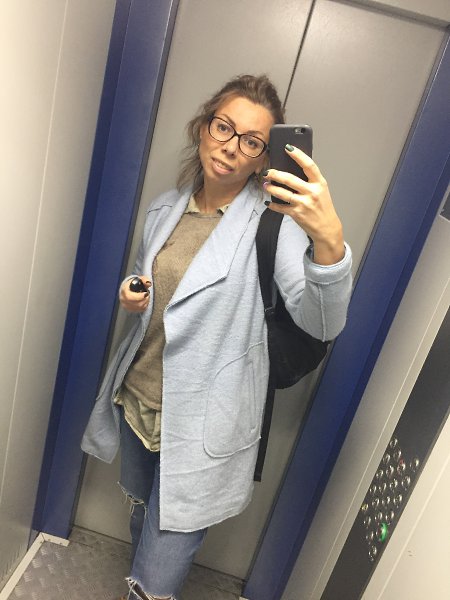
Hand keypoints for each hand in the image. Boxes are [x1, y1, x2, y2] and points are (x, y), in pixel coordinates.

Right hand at [119, 275, 150, 312]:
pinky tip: (145, 301)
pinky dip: (145, 306)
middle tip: (147, 294)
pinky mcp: (130, 309)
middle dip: (145, 300)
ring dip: (145, 302)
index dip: (139, 296)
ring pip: (139, 307)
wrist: (129, 289)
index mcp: (124, 290)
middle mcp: (123, 299)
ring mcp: (126, 305)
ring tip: (147, 297)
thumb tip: (149, 283)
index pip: (130, 297)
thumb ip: (144, 280)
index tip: (146, 293)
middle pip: (136, 304)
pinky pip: (140, 310)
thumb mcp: (139, 279)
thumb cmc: (135, 284)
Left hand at [263, 146, 344, 264]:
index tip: (288, 148)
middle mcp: (312, 192)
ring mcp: (304, 204)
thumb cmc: (322, 207)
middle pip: (290, 179)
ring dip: (271, 188)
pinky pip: (281, 208)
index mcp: (320, 183)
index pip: (309, 165)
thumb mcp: (321, 190)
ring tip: (265, 184)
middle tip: (267, 171)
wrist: (327, 227)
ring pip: (283, 193)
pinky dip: (273, 205)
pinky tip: (268, 202)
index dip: (298, 155)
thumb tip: (292, 169)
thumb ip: (310, 180)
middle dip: (275, 174)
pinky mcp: (297, 214)